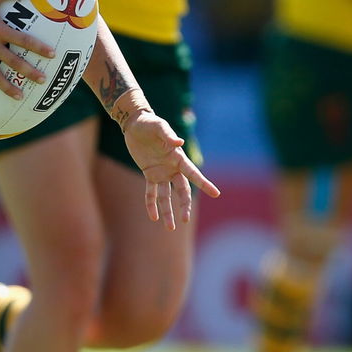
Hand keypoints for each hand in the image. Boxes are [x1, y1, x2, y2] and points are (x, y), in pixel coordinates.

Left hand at [122, 110, 219, 227]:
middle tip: (184, 220)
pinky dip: (151, 204)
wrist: (135, 124)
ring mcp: (161, 172)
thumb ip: (168, 135)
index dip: (204, 183)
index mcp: (178, 157)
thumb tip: (178, 142)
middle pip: (182, 190)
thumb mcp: (158, 126)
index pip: (193, 173)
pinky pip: (151, 192)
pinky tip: (153, 217)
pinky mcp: (149, 174)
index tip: (216, 194)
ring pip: (167, 196)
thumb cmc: (150, 123)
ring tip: (169, 228)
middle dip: (184, 205)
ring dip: (168, 211)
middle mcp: (172, 168)